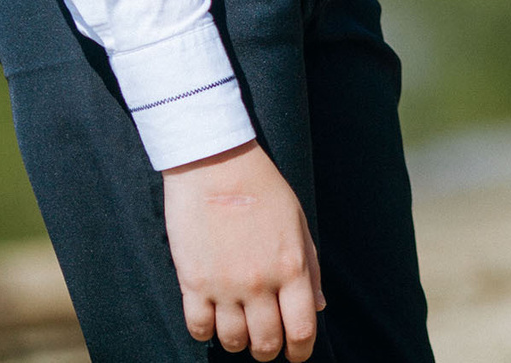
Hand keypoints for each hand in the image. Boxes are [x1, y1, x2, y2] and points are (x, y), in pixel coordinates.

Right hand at [162, 140, 321, 359]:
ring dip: (239, 343)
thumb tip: (317, 307)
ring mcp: (224, 285)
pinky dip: (206, 333)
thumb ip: (310, 267)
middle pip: (266, 342)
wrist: (216, 167)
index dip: (302, 351)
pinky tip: (212, 322)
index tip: (297, 355)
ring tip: (240, 333)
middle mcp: (260, 282)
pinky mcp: (193, 282)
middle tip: (267, 347)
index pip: (302, 328)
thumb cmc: (263, 190)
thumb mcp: (298, 224)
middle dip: (269, 352)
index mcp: (292, 267)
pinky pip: (198, 327)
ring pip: (232, 340)